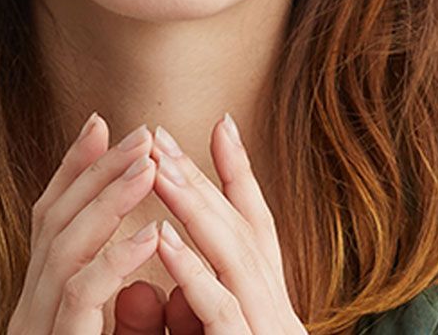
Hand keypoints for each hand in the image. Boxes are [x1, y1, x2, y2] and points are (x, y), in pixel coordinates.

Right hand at [6, 113, 165, 334]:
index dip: (73, 167)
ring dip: (109, 201)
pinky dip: (115, 258)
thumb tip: (152, 234)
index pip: (48, 218)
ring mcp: (37, 329)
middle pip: (55, 221)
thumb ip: (123, 286)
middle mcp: (30, 310)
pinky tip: (151, 233)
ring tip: (149, 168)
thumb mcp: (118, 327)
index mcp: (40, 300)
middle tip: (141, 135)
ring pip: (64, 247)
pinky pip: (80, 293)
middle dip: (98, 172)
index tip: (100, 123)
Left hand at [146, 115, 306, 333]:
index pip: (259, 230)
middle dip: (200, 180)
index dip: (241, 174)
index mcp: (272, 309)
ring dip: (193, 209)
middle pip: (242, 234)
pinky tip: (163, 238)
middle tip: (160, 136)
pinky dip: (193, 272)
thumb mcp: (207, 332)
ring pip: (236, 260)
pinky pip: (223, 311)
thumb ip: (192, 297)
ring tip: (158, 168)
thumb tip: (164, 239)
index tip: (221, 123)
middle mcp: (279, 316)